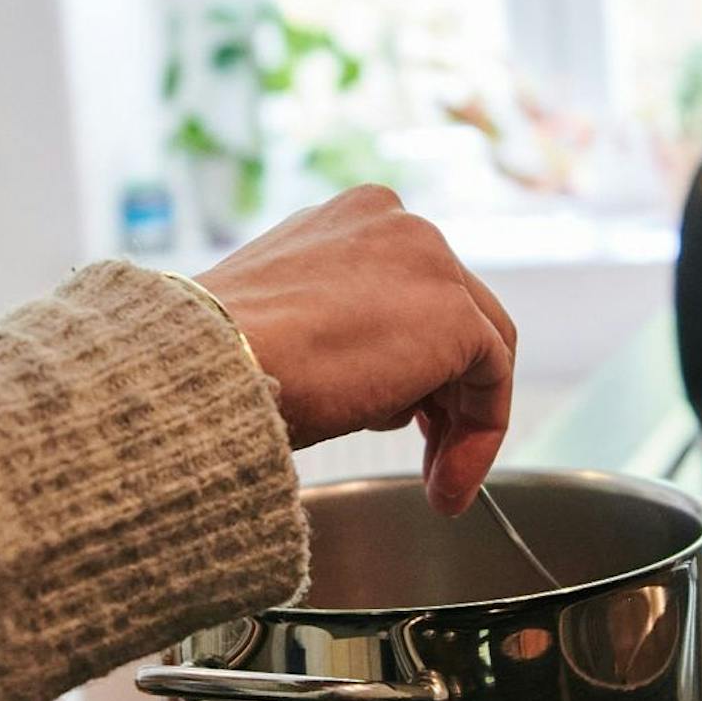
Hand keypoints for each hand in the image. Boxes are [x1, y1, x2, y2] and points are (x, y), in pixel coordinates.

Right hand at [197, 186, 515, 514]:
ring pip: (478, 346)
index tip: (400, 415)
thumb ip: (335, 323)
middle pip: (451, 312)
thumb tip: (362, 368)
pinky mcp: (454, 315)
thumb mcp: (285, 320)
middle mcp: (395, 223)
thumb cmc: (222, 355)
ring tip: (434, 480)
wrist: (211, 364)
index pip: (408, 287)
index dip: (412, 357)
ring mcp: (430, 261)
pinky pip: (490, 381)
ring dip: (460, 419)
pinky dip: (477, 437)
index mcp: (351, 217)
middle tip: (426, 449)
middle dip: (443, 389)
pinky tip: (443, 483)